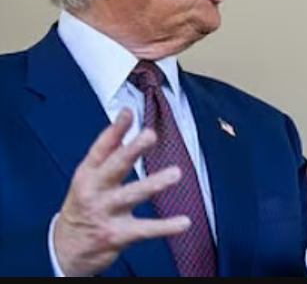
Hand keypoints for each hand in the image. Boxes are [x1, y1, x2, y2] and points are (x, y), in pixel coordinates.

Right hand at [53, 109, 191, 276]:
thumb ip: (108, 149)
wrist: (66, 249)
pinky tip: (184, 222)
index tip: (128, 113)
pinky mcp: (118, 235)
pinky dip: (166, 227)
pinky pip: (146, 229)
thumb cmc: (83, 206)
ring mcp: (106, 213)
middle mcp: (95, 191)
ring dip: (154, 183)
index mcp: (88, 174)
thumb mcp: (88, 177)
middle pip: (115, 167)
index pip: (101, 148)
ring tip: (175, 173)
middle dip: (132, 150)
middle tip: (150, 135)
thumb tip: (125, 118)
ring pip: (133, 195)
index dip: (115, 130)